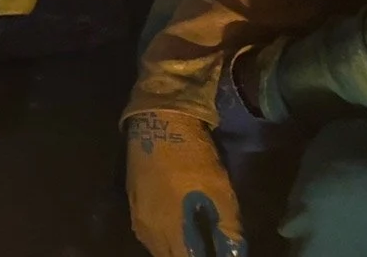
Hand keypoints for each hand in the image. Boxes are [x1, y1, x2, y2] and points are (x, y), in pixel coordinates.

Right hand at [125, 111, 244, 256]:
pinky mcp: (132, 205)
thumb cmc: (193, 158)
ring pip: (157, 249)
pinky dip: (164, 238)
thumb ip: (228, 228)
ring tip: (193, 241)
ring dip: (175, 249)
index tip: (217, 251)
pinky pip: (149, 234)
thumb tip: (234, 252)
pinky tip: (175, 228)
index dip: (207, 256)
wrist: (159, 123)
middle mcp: (150, 232)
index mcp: (172, 231)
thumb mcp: (220, 192)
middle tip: (206, 246)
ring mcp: (138, 218)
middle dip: (189, 254)